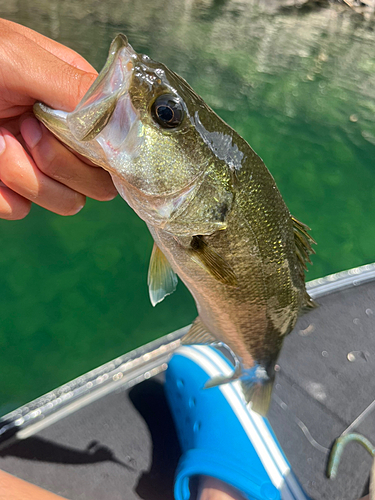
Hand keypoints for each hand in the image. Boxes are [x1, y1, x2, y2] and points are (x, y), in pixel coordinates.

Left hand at [0, 19, 116, 219]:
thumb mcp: (21, 59)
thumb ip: (75, 88)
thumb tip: (124, 123)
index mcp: (80, 104)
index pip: (118, 146)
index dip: (96, 150)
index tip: (54, 128)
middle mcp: (68, 139)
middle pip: (98, 183)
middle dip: (56, 161)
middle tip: (23, 129)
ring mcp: (43, 168)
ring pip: (66, 202)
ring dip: (24, 175)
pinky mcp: (16, 190)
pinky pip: (21, 209)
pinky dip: (0, 190)